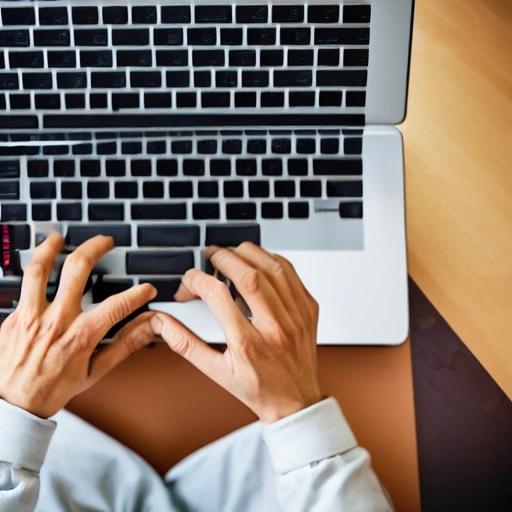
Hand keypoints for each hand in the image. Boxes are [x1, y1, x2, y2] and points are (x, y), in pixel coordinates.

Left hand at [0, 233, 156, 418]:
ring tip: (58, 238)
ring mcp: (31, 316)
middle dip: (95, 248)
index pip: (117, 304)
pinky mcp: (13, 317)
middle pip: (78, 269)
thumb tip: (146, 329)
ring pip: (40, 269)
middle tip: (104, 242)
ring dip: (51, 248)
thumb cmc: (53, 389)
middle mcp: (56, 320)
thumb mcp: (96, 372)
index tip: (146, 288)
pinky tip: (39, 265)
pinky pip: (23, 286)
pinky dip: (33, 272)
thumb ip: (124, 346)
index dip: (137, 292)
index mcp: (80, 335)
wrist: (14, 405)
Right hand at [151, 242, 322, 423]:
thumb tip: (163, 323)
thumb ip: (186, 344)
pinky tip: (257, 262)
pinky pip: (290, 273)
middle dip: (223, 257)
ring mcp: (296, 315)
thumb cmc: (258, 389)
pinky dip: (271, 260)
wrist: (296, 401)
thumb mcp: (216, 372)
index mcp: (248, 344)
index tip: (189, 282)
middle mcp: (275, 327)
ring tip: (231, 254)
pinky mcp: (308, 308)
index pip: (218, 296)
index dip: (197, 280)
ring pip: (272, 267)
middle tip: (209, 256)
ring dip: (247, 253)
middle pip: (248, 275)